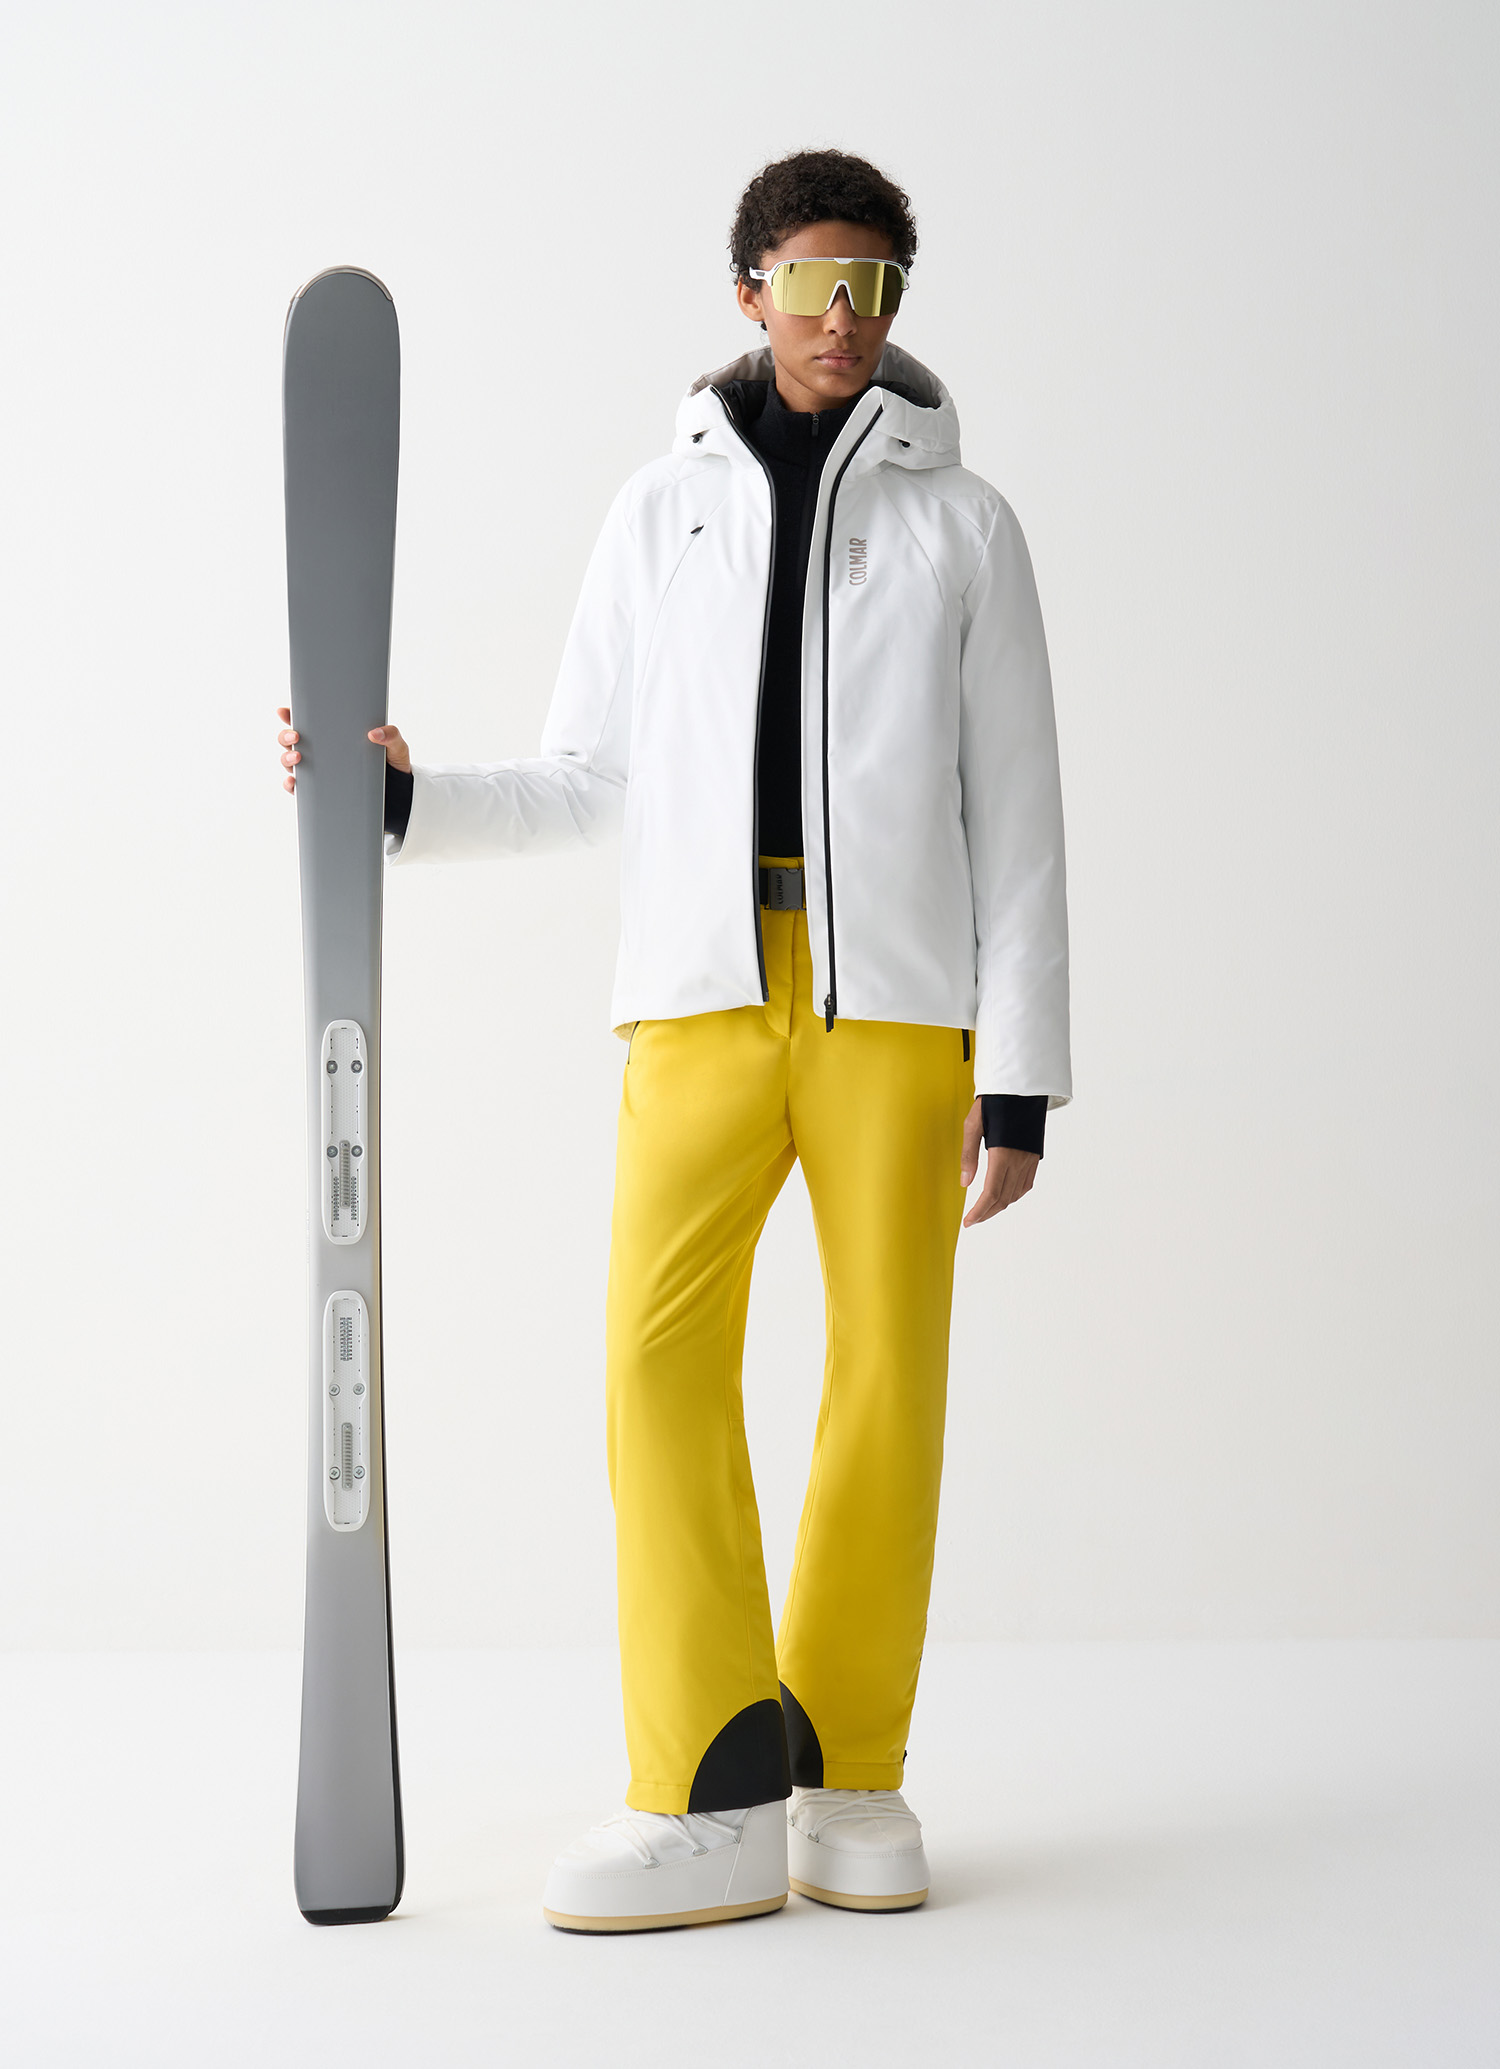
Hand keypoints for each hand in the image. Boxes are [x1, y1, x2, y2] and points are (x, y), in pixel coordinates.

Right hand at [276, 709, 411, 792]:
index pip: (308, 721)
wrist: (397, 797)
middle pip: (292, 740)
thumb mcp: (396, 748)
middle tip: (296, 735)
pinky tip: (294, 782)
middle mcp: (321, 751)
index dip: (291, 714)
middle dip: (286, 735)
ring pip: (290, 762)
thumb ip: (391, 736)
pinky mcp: (320, 791)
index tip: (283, 711)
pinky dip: (291, 785)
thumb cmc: (392, 766)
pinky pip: (299, 788)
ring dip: (287, 758)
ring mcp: (318, 771)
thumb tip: (375, 734)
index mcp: (334, 735)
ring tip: (298, 757)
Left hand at [960, 1097, 1039, 1226]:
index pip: (991, 1194)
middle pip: (1003, 1199)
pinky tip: (1003, 1194)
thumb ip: (968, 1156)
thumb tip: (964, 1183)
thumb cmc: (994, 1103)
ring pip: (1015, 1194)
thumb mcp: (972, 1126)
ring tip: (985, 1209)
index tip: (968, 1221)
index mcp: (1002, 1155)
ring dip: (1000, 1206)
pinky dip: (1013, 1195)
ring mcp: (1029, 1160)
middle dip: (987, 1213)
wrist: (1021, 1089)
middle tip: (973, 1219)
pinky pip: (1026, 1185)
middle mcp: (1019, 1161)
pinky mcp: (1034, 1157)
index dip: (979, 1212)